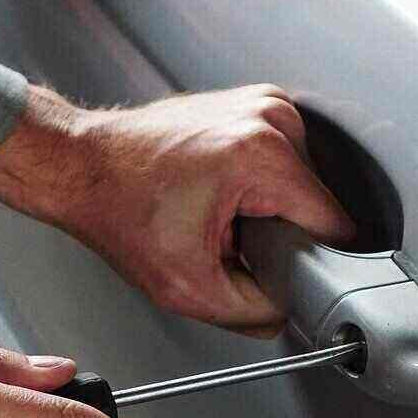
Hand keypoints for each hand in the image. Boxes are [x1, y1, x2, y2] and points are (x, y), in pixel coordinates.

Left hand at [0, 84, 356, 336]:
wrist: (83, 166)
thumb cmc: (119, 209)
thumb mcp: (188, 288)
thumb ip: (256, 314)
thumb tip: (291, 312)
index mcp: (262, 155)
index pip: (335, 226)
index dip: (312, 262)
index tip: (277, 270)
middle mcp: (270, 118)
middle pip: (318, 206)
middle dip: (283, 235)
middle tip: (230, 241)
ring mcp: (265, 104)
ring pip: (304, 187)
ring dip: (272, 212)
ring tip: (223, 215)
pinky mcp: (256, 105)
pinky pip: (285, 165)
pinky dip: (261, 188)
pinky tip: (222, 195)